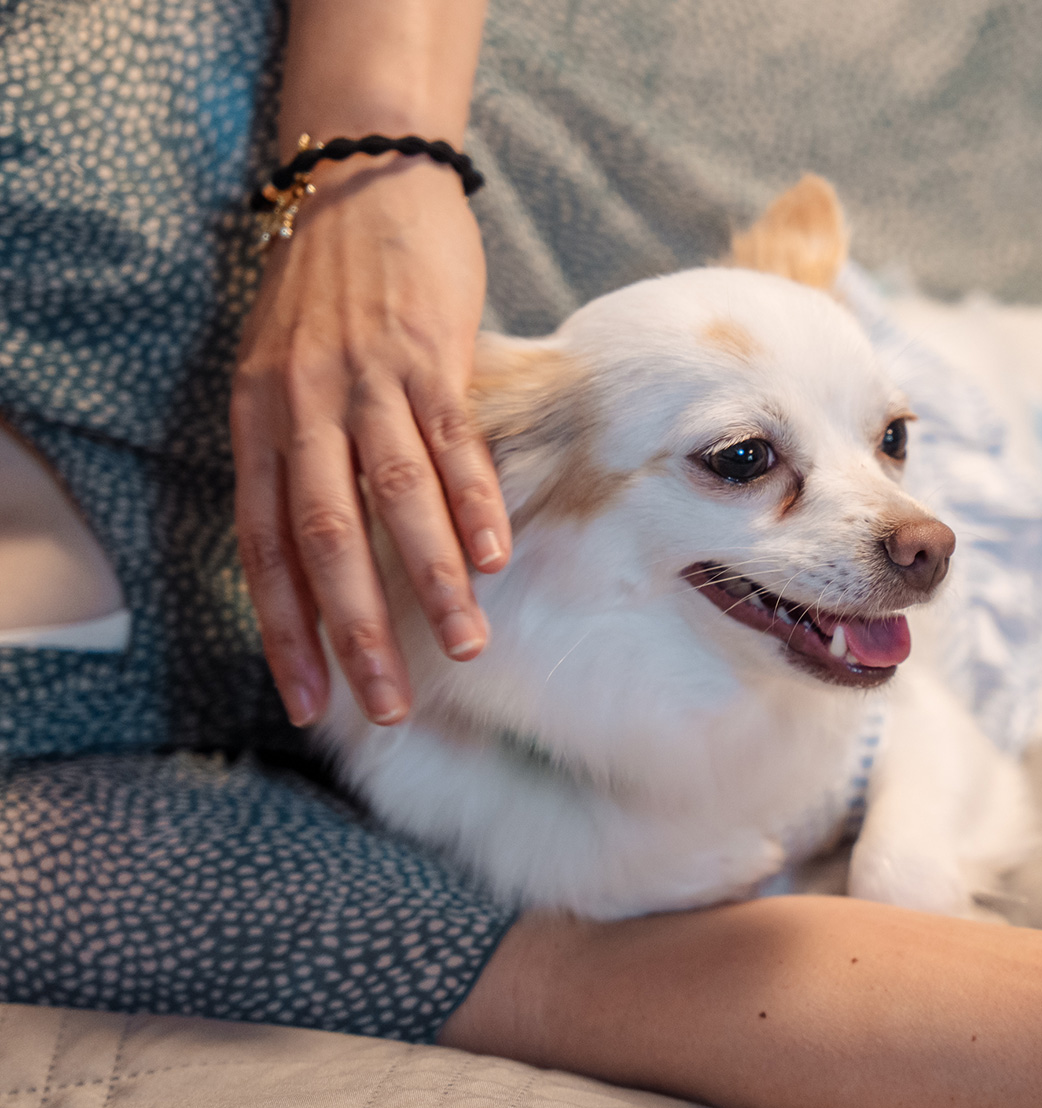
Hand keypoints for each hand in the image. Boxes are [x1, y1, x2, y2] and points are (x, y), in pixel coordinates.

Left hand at [232, 156, 508, 725]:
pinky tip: (493, 556)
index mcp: (259, 422)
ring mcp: (365, 381)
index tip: (309, 701)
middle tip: (386, 700)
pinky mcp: (428, 354)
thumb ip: (306, 454)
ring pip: (392, 497)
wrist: (363, 181)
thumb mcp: (289, 374)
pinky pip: (450, 440)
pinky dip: (472, 501)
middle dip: (355, 628)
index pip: (263, 547)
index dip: (284, 630)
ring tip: (465, 645)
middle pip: (322, 537)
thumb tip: (337, 552)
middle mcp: (302, 408)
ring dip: (429, 578)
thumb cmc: (330, 290)